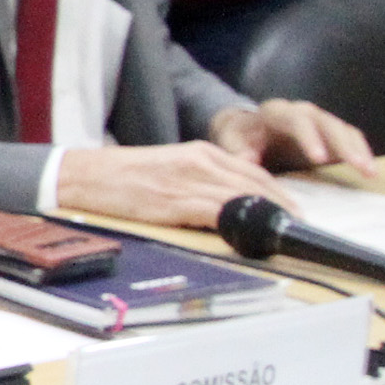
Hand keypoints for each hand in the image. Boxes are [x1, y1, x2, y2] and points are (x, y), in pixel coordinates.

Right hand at [54, 140, 289, 230]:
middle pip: (254, 184)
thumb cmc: (121, 176)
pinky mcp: (174, 201)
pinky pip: (216, 212)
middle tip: (299, 225)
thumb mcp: (167, 169)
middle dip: (280, 205)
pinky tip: (251, 232)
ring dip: (266, 215)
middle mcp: (199, 162)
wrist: (84, 176)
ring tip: (283, 231)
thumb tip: (225, 203)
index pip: (251, 171)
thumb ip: (198, 179)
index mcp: (198, 152)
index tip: (294, 209)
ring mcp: (187, 181)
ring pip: (240, 196)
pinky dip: (238, 222)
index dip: (278, 192)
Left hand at [211, 98, 377, 176]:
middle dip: (344, 144)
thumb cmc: (239, 136)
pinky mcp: (329, 134)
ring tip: (370, 172)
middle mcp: (302, 113)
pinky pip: (350, 139)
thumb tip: (247, 161)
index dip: (310, 138)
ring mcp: (319, 122)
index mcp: (277, 113)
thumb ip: (237, 150)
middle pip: (328, 123)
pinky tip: (370, 170)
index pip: (297, 121)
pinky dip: (361, 152)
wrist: (245, 128)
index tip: (319, 158)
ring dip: (359, 149)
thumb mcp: (230, 141)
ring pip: (344, 130)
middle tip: (358, 165)